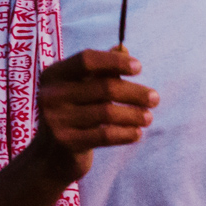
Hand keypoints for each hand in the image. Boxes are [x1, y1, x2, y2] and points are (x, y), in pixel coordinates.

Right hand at [26, 49, 158, 184]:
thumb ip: (100, 69)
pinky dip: (125, 133)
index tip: (139, 68)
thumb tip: (123, 48)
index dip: (115, 62)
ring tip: (148, 118)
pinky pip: (105, 135)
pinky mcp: (66, 142)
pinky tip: (137, 133)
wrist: (49, 156)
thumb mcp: (81, 89)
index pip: (87, 60)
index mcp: (54, 74)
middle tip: (155, 99)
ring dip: (134, 115)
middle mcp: (51, 95)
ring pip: (107, 113)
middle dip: (134, 93)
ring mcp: (56, 119)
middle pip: (104, 87)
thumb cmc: (73, 114)